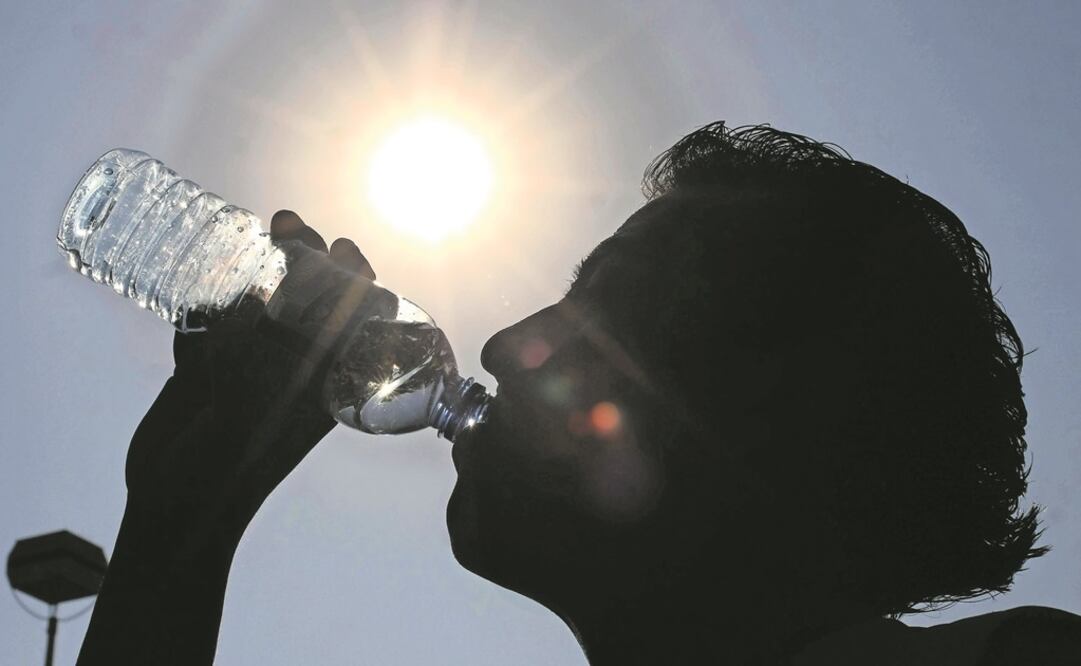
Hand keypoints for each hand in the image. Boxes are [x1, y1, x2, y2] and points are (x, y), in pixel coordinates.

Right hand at [124, 210, 376, 538]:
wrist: (175, 507)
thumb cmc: (236, 462)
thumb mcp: (268, 403)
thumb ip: (274, 348)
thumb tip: (273, 295)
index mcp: (326, 383)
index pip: (355, 322)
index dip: (356, 282)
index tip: (345, 250)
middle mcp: (292, 371)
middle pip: (308, 302)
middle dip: (304, 258)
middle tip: (289, 224)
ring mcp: (245, 368)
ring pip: (260, 306)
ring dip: (260, 272)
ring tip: (263, 235)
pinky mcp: (203, 371)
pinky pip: (210, 325)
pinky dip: (208, 305)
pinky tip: (206, 290)